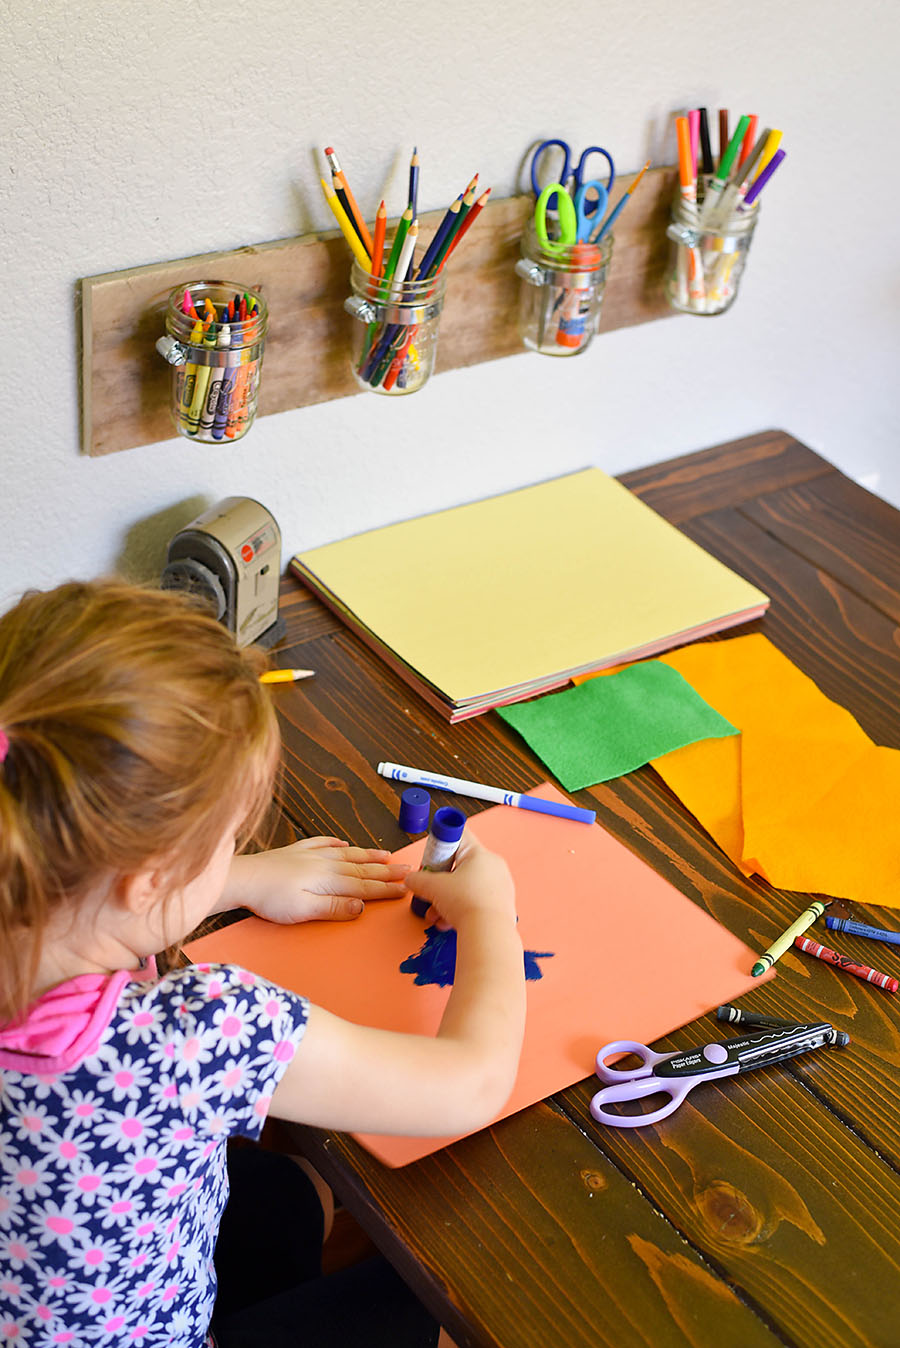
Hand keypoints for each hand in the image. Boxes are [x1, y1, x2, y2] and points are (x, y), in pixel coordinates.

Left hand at [221, 836, 410, 923]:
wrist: (242, 879)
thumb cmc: (270, 899)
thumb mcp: (304, 911)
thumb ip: (335, 907)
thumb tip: (362, 906)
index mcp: (329, 880)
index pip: (365, 885)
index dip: (386, 888)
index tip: (406, 889)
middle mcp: (324, 863)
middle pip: (362, 867)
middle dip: (387, 870)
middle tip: (407, 870)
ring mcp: (311, 855)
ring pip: (348, 854)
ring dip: (369, 854)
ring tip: (387, 854)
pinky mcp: (296, 851)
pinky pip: (323, 843)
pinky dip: (337, 843)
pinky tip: (344, 843)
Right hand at [405, 838, 515, 930]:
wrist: (489, 934)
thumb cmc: (467, 904)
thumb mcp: (433, 887)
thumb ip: (418, 879)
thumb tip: (410, 879)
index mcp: (480, 854)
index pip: (458, 835)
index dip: (440, 845)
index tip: (431, 859)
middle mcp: (493, 866)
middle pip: (459, 865)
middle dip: (440, 881)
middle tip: (429, 890)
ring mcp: (500, 886)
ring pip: (466, 887)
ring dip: (446, 899)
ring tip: (434, 914)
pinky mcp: (501, 905)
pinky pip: (476, 901)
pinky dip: (460, 909)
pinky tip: (446, 922)